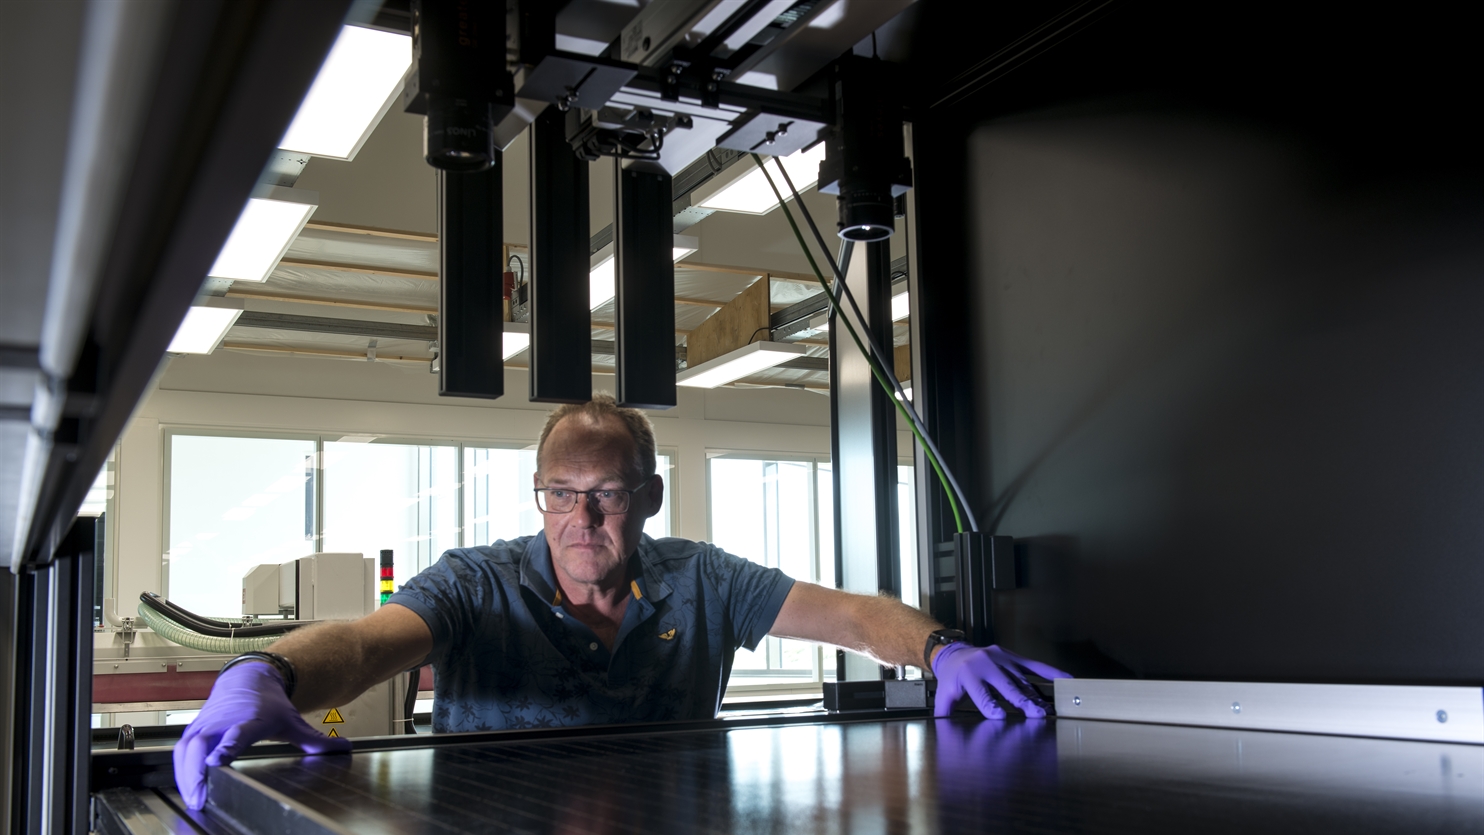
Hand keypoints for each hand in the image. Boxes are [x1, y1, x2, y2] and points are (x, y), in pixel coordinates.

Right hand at [173, 661, 350, 809]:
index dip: (226, 747)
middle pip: (202, 745)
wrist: (248, 677)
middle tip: (199, 798)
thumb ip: (315, 741)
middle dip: (196, 772)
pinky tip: (186, 789)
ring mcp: (205, 725)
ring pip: (186, 750)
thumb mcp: (292, 721)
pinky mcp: (193, 730)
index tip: (216, 761)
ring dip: (184, 776)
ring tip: (192, 800)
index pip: (236, 734)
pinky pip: (180, 752)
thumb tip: (343, 749)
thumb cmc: (268, 703)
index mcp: (250, 720)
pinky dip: (179, 771)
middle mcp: (223, 722)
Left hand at [931, 643, 1070, 717]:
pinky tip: (1063, 678)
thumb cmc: (951, 678)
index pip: (981, 693)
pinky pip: (1033, 665)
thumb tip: (944, 733)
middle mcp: (986, 664)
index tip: (1000, 717)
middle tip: (1035, 714)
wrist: (954, 652)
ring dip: (1035, 696)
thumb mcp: (943, 695)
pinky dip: (1049, 672)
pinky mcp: (1012, 656)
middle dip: (1021, 701)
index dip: (990, 706)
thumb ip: (944, 713)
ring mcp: (1001, 658)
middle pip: (1006, 686)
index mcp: (968, 674)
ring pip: (1021, 680)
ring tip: (1048, 710)